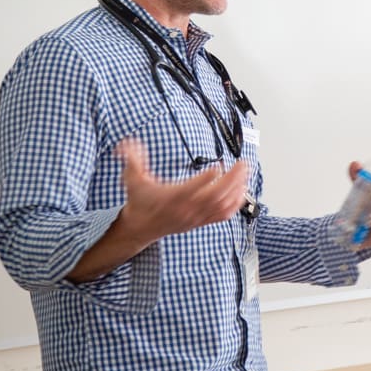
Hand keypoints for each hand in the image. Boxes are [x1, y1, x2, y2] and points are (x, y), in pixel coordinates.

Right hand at [117, 138, 249, 245]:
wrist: (141, 227)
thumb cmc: (140, 200)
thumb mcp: (132, 179)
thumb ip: (132, 159)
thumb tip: (126, 143)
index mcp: (172, 198)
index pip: (192, 190)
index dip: (206, 179)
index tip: (218, 165)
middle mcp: (187, 209)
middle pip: (214, 196)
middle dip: (232, 180)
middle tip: (242, 163)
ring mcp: (196, 216)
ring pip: (222, 205)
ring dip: (237, 189)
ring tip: (245, 172)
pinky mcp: (201, 221)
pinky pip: (223, 215)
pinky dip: (236, 204)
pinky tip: (242, 190)